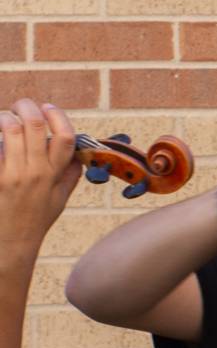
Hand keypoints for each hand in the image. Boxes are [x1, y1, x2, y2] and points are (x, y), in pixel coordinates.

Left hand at [0, 99, 79, 251]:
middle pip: (34, 126)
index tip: (48, 108)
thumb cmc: (34, 220)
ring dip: (6, 117)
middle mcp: (35, 172)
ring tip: (5, 118)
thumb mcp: (59, 199)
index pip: (64, 137)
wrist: (10, 242)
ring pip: (10, 130)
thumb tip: (78, 156)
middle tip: (21, 105)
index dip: (58, 116)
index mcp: (54, 175)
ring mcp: (11, 174)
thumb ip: (69, 176)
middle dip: (26, 107)